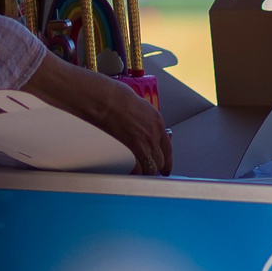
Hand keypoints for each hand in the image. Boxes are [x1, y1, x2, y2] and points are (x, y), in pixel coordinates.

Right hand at [23, 52, 173, 176]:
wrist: (103, 99)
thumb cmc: (115, 97)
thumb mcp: (138, 105)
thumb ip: (144, 120)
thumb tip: (143, 127)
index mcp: (157, 122)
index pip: (168, 148)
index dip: (167, 160)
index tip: (165, 165)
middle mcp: (153, 134)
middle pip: (161, 161)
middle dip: (157, 167)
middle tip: (151, 170)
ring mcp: (143, 143)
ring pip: (151, 167)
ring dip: (147, 171)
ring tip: (140, 173)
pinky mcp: (130, 149)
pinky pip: (138, 168)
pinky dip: (135, 172)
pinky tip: (131, 171)